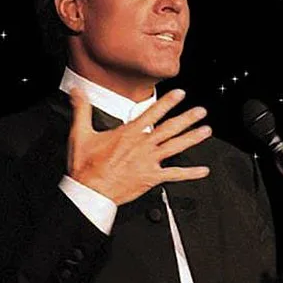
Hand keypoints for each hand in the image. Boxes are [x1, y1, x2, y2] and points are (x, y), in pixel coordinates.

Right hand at [66, 87, 211, 205]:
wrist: (89, 192)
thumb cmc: (86, 165)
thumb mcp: (81, 133)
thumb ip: (82, 109)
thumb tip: (76, 91)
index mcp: (129, 133)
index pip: (152, 112)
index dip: (168, 101)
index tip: (180, 93)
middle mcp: (143, 145)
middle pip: (170, 128)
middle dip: (187, 118)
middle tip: (201, 111)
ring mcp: (149, 161)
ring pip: (176, 147)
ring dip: (192, 138)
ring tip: (207, 131)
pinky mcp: (151, 178)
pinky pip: (174, 175)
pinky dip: (190, 173)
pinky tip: (203, 170)